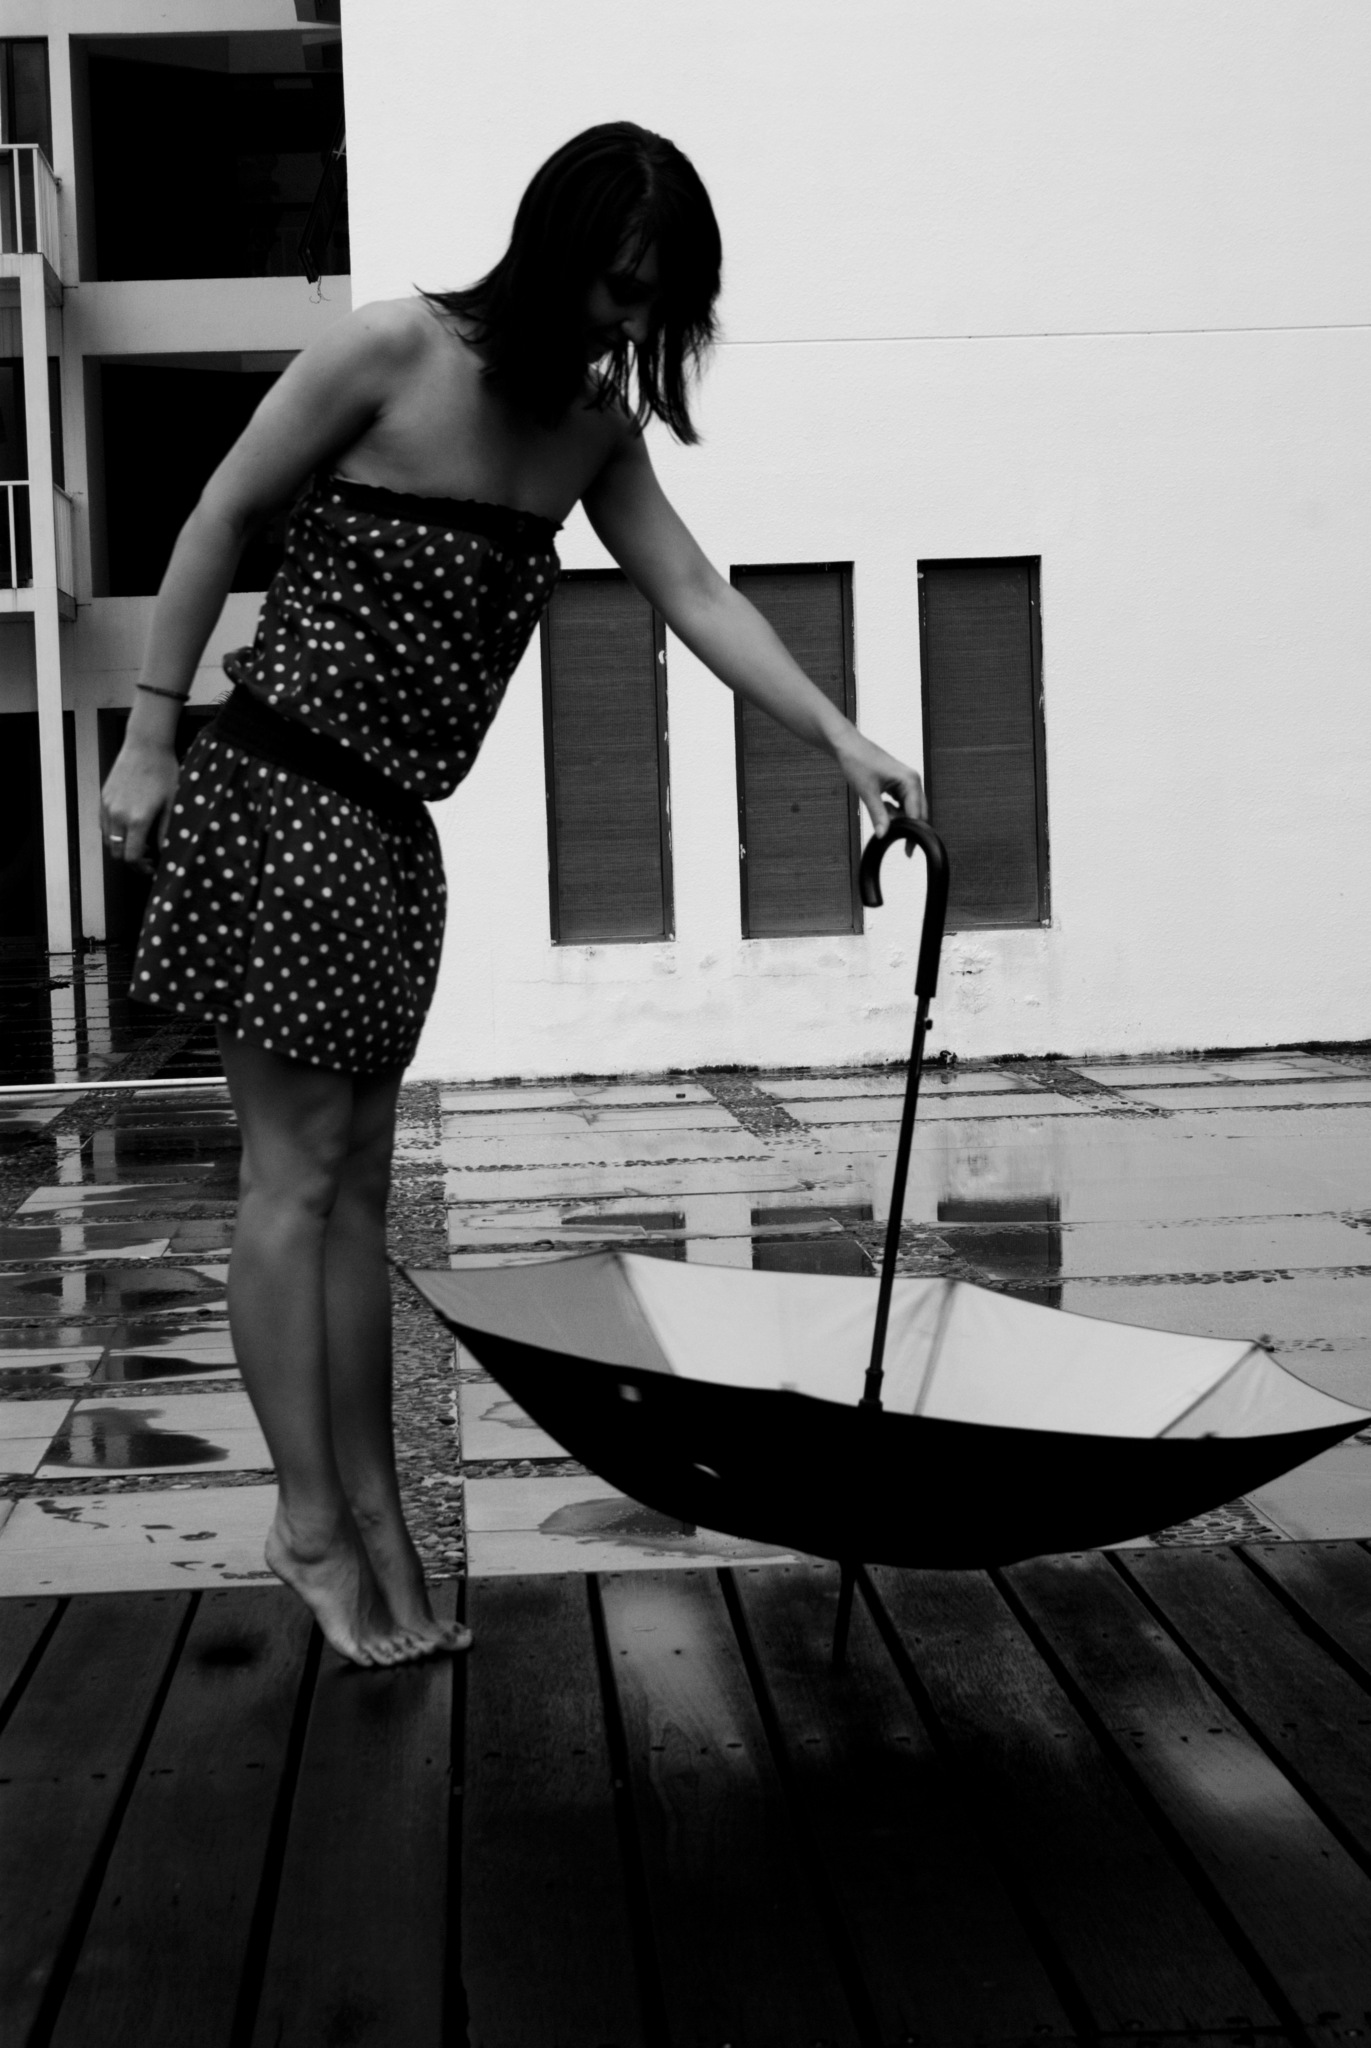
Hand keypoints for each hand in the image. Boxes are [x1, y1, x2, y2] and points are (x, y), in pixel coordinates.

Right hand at [100, 742, 179, 873]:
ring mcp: (107, 806)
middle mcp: (117, 815)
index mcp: (137, 819)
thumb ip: (167, 831)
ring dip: (122, 846)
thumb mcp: (173, 803)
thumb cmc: (165, 772)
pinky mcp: (103, 798)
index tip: (153, 865)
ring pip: (108, 840)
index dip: (141, 867)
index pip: (130, 857)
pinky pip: (104, 825)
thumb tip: (165, 854)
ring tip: (140, 840)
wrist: (146, 744)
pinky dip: (114, 833)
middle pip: (116, 853)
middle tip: (148, 856)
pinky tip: (130, 827)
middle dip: (131, 860)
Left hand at [836, 732, 926, 837]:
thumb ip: (878, 815)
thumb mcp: (867, 792)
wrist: (846, 745)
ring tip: (880, 811)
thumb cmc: (857, 761)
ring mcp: (906, 782)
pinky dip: (891, 810)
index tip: (906, 850)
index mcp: (910, 781)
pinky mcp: (897, 784)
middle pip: (918, 813)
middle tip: (893, 837)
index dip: (912, 832)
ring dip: (896, 817)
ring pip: (908, 809)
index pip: (917, 814)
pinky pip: (900, 804)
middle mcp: (912, 780)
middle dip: (906, 825)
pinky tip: (880, 806)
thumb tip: (883, 835)